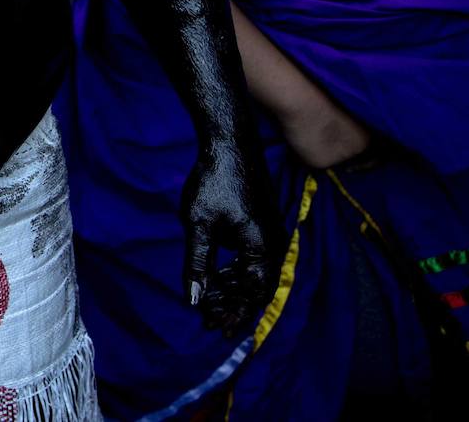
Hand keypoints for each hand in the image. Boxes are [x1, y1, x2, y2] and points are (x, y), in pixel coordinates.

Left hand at [181, 143, 279, 333]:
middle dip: (235, 305)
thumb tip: (195, 300)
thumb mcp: (198, 225)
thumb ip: (198, 264)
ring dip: (234, 287)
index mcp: (262, 247)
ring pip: (256, 272)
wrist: (230, 142)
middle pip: (258, 287)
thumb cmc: (213, 180)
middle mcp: (274, 243)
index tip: (214, 327)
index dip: (235, 313)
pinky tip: (217, 272)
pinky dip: (237, 269)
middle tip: (211, 319)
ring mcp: (271, 231)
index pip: (253, 294)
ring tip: (211, 298)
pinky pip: (255, 257)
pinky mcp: (263, 222)